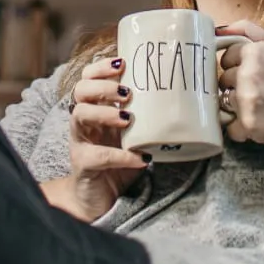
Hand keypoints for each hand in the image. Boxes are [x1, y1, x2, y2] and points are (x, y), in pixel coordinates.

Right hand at [42, 54, 147, 222]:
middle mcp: (83, 121)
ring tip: (127, 118)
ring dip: (104, 112)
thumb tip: (184, 102)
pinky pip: (97, 156)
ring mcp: (80, 142)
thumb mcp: (131, 136)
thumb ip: (145, 119)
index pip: (89, 77)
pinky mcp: (82, 165)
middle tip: (127, 93)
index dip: (102, 68)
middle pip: (80, 90)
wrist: (98, 200)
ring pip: (79, 115)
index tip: (122, 63)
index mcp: (95, 108)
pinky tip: (140, 158)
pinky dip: (120, 155)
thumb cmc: (118, 162)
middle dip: (103, 86)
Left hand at [216, 20, 263, 151]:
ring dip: (237, 105)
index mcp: (253, 52)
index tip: (250, 73)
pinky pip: (230, 127)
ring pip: (225, 101)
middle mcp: (247, 74)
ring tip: (258, 105)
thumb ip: (248, 30)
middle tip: (257, 90)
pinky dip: (240, 128)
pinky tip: (256, 121)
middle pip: (223, 79)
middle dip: (236, 84)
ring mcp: (246, 100)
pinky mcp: (248, 124)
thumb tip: (220, 30)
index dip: (236, 65)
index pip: (226, 57)